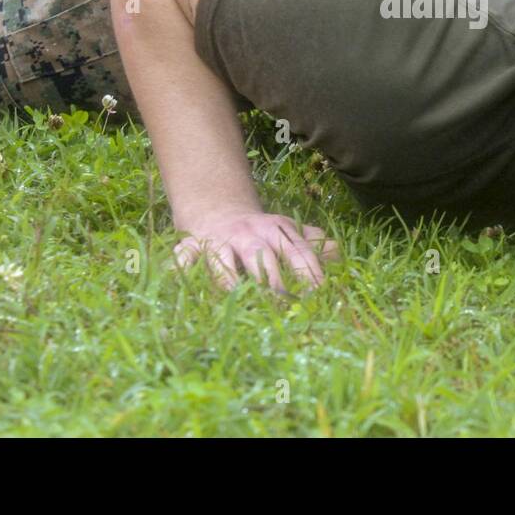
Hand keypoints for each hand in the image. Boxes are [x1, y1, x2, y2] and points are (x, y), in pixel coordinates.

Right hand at [173, 212, 341, 293]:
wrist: (219, 208)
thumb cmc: (260, 232)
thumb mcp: (287, 231)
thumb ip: (312, 243)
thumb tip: (339, 253)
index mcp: (276, 231)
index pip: (296, 252)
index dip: (308, 272)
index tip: (317, 296)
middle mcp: (248, 234)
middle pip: (260, 256)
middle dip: (270, 280)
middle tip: (280, 306)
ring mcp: (219, 240)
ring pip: (221, 257)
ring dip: (226, 276)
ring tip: (232, 296)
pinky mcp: (193, 246)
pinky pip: (184, 256)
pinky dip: (179, 267)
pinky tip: (175, 279)